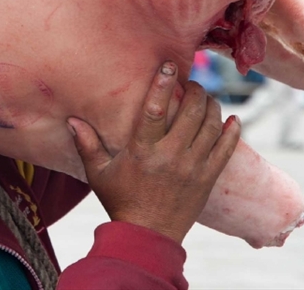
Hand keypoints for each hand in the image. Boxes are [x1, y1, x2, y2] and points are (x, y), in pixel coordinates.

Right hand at [69, 61, 239, 242]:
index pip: (155, 109)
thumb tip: (71, 120)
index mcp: (143, 150)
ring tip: (206, 99)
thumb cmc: (121, 202)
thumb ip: (87, 144)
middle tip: (191, 84)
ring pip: (211, 125)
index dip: (164, 84)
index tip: (170, 65)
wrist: (148, 237)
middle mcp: (170, 155)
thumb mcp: (99, 173)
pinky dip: (232, 131)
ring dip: (212, 106)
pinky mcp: (207, 178)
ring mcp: (193, 167)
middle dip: (194, 91)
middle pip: (191, 112)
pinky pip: (226, 149)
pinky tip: (233, 119)